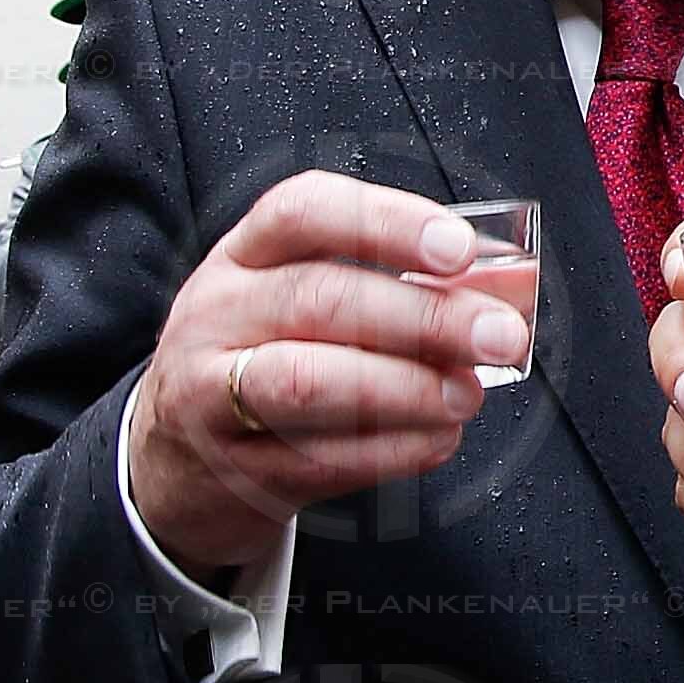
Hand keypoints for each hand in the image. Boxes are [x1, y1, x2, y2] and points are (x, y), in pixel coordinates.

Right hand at [125, 174, 517, 583]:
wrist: (176, 461)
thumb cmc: (266, 359)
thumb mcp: (309, 302)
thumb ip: (402, 288)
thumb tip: (507, 288)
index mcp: (245, 256)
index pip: (305, 212)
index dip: (387, 223)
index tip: (460, 248)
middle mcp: (218, 314)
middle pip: (320, 299)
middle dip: (425, 316)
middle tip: (500, 334)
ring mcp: (213, 394)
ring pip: (309, 382)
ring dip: (406, 388)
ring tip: (467, 393)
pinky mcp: (234, 470)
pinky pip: (320, 458)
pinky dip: (393, 449)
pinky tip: (438, 438)